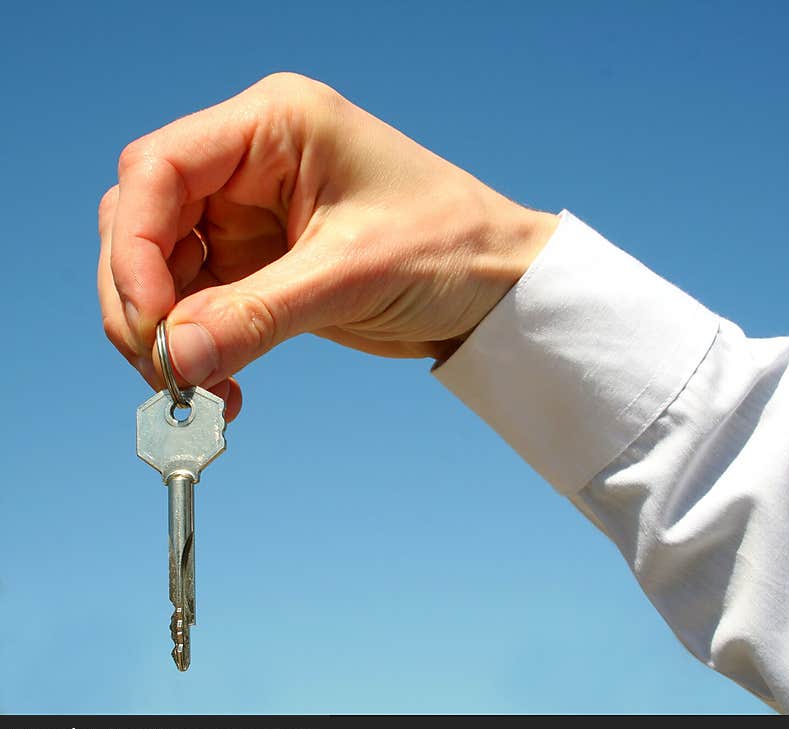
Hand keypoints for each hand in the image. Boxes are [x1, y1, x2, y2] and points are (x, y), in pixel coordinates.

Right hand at [98, 73, 557, 419]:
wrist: (500, 286)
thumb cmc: (452, 247)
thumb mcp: (353, 275)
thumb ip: (257, 315)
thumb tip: (172, 358)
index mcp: (273, 127)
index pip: (160, 170)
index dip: (136, 246)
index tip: (150, 319)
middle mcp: (251, 163)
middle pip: (147, 222)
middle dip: (143, 299)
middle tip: (163, 368)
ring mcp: (253, 215)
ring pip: (167, 271)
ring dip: (168, 335)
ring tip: (196, 390)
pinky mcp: (263, 264)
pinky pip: (204, 306)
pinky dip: (200, 349)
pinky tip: (220, 388)